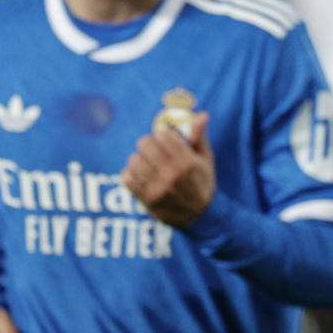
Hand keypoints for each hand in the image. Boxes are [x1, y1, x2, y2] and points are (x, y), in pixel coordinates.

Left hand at [121, 111, 214, 227]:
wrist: (200, 217)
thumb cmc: (203, 183)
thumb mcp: (206, 160)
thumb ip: (200, 137)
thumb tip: (202, 115)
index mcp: (188, 163)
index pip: (164, 136)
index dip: (163, 135)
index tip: (167, 140)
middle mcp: (171, 175)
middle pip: (145, 144)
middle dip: (149, 143)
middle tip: (154, 149)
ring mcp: (157, 188)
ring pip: (134, 159)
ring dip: (139, 158)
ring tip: (147, 162)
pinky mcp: (145, 199)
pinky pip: (127, 177)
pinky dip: (131, 173)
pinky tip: (141, 174)